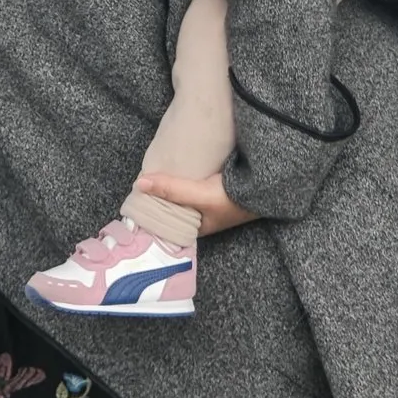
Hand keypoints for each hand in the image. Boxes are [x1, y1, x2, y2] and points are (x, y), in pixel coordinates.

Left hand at [134, 166, 257, 237]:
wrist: (265, 186)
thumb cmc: (234, 199)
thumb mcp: (199, 196)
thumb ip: (172, 190)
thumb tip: (139, 183)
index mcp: (194, 230)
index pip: (164, 224)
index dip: (148, 214)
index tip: (132, 201)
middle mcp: (198, 218)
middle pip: (170, 209)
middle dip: (156, 198)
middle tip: (138, 184)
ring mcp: (205, 203)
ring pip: (179, 196)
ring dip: (168, 187)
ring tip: (149, 173)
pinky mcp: (212, 187)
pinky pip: (189, 185)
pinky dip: (180, 179)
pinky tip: (171, 167)